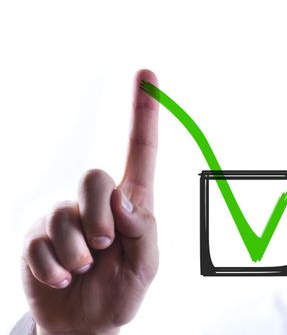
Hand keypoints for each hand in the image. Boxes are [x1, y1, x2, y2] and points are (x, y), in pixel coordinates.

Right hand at [21, 70, 159, 334]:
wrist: (86, 324)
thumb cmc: (122, 287)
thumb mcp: (147, 264)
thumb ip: (144, 229)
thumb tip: (123, 198)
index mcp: (131, 203)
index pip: (141, 152)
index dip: (145, 114)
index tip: (150, 76)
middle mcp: (96, 202)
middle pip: (95, 178)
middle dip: (100, 217)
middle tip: (105, 245)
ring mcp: (63, 218)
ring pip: (65, 217)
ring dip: (78, 253)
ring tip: (85, 269)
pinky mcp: (36, 238)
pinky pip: (40, 245)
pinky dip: (55, 269)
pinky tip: (62, 278)